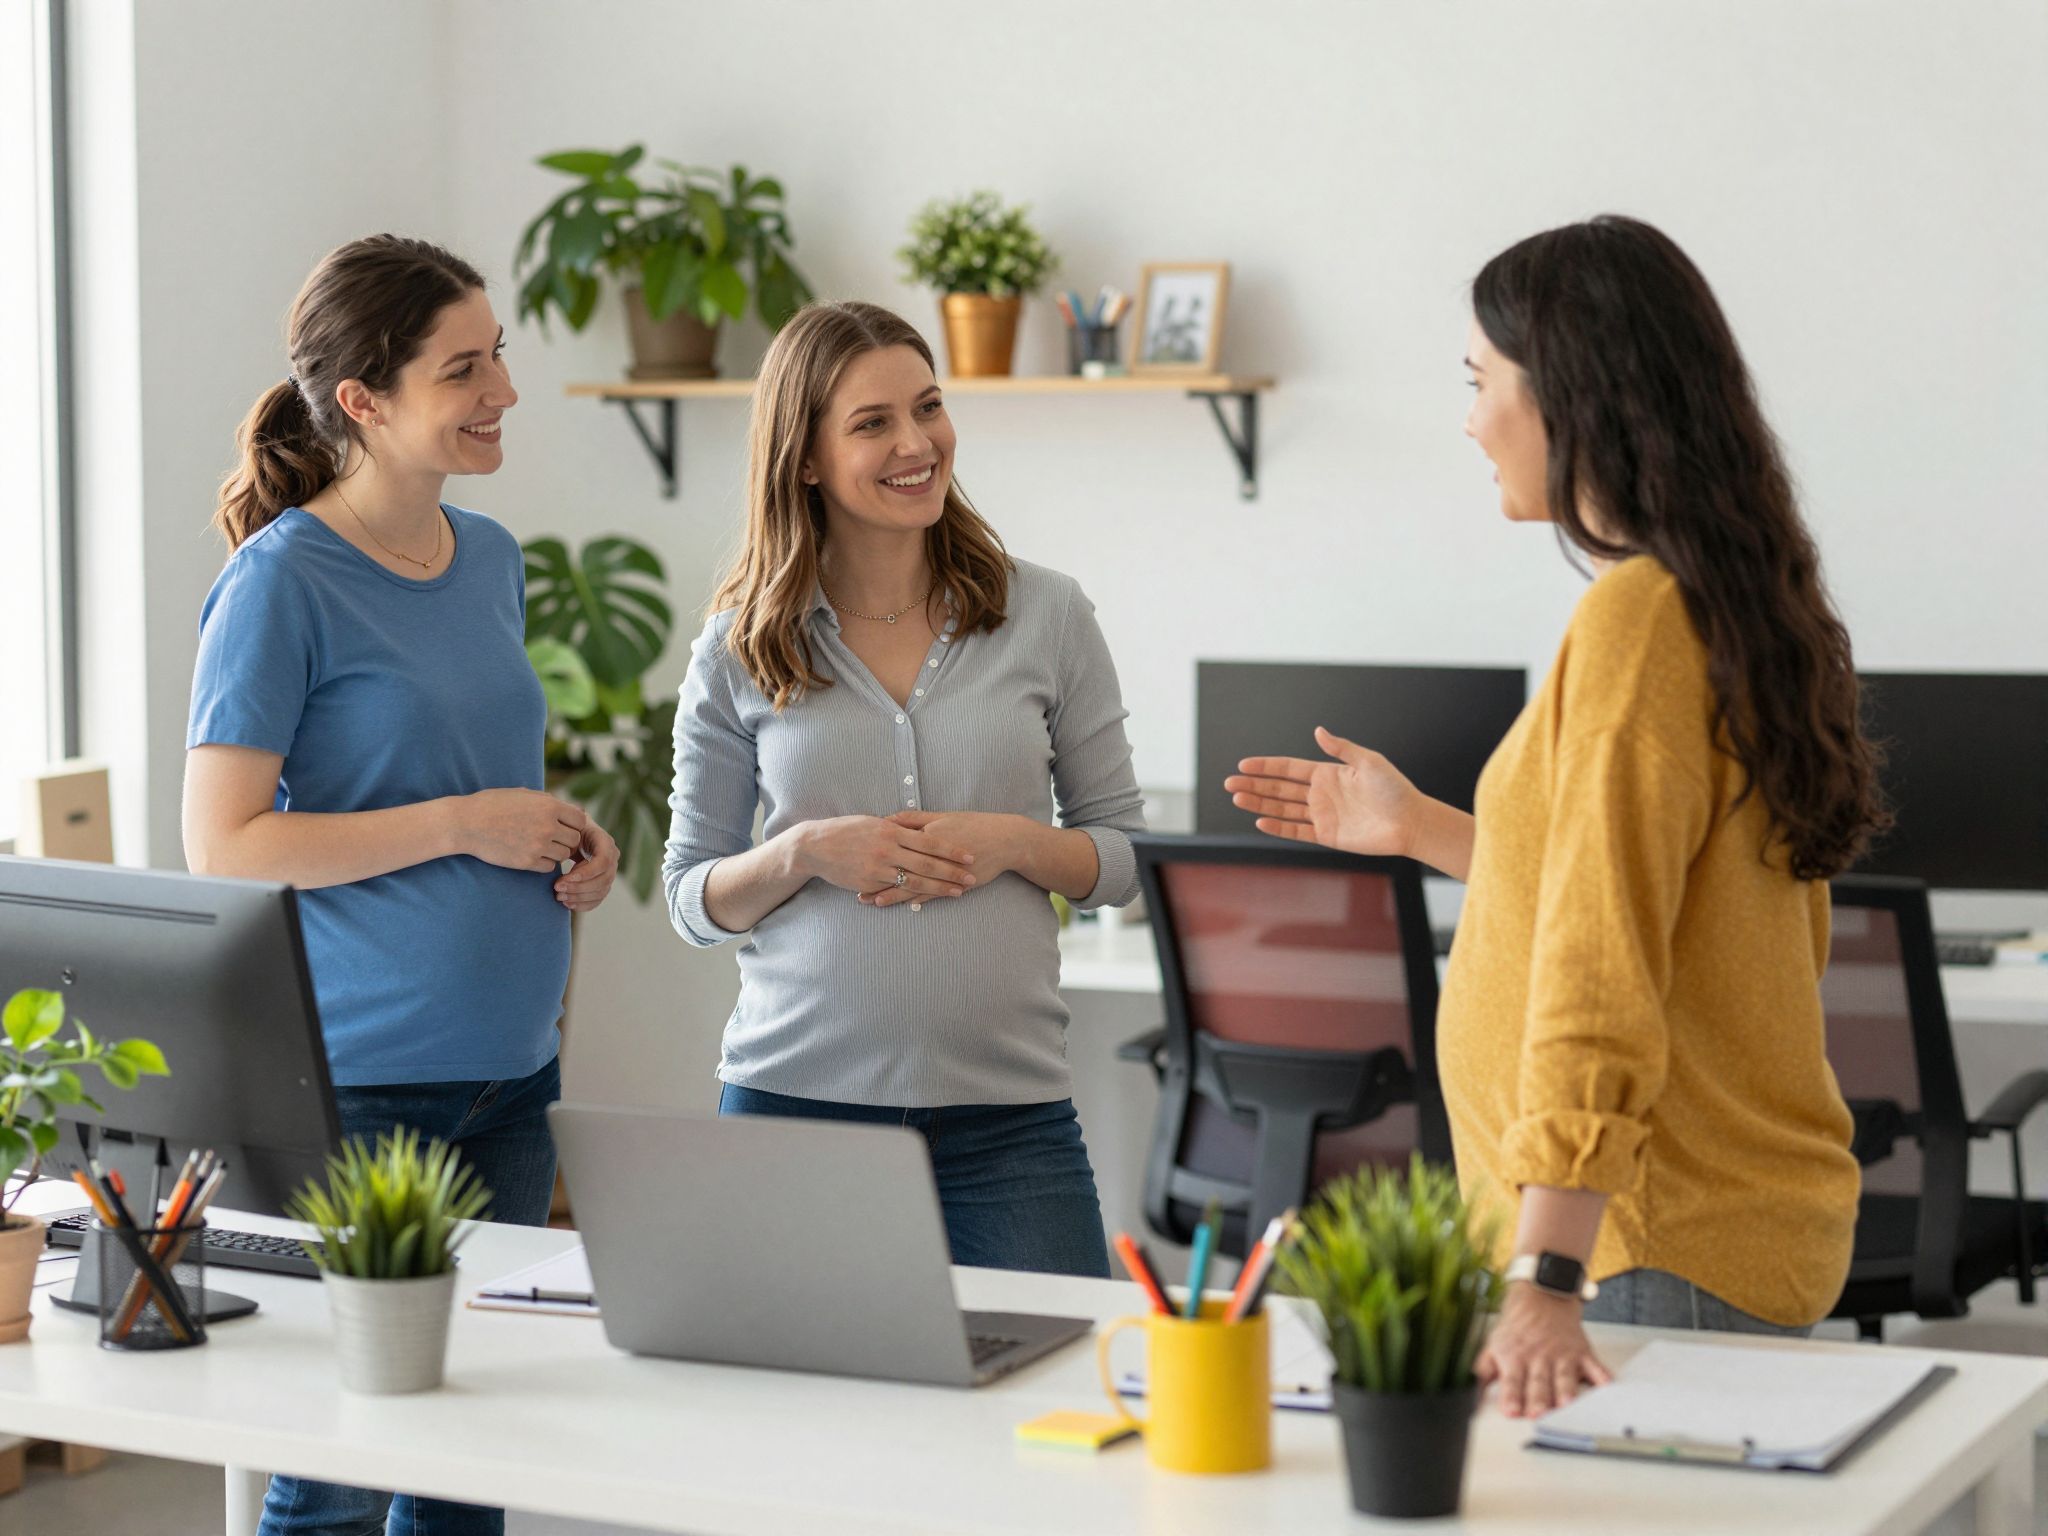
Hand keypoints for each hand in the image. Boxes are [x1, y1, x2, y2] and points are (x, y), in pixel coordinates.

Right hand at [456, 789, 588, 873]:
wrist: (466, 823)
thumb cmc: (493, 805)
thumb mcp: (523, 794)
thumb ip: (548, 801)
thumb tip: (573, 809)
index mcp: (549, 806)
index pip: (580, 820)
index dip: (573, 823)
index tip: (562, 825)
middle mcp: (547, 826)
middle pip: (574, 839)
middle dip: (566, 839)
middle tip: (552, 838)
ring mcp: (538, 845)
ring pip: (564, 855)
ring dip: (556, 852)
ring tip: (540, 846)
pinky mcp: (526, 862)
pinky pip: (549, 867)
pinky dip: (544, 863)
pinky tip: (532, 855)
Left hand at [554, 817, 618, 911]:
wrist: (571, 835)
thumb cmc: (567, 828)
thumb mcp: (569, 824)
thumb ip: (570, 825)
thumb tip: (575, 818)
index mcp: (605, 842)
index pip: (603, 862)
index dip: (586, 873)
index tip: (564, 878)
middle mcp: (612, 859)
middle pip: (603, 880)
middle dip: (579, 887)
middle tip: (557, 889)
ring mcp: (609, 873)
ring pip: (601, 892)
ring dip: (579, 897)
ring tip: (559, 896)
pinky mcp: (602, 885)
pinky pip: (597, 900)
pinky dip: (583, 905)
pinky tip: (567, 904)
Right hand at [791, 814, 976, 904]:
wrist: (816, 845)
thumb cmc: (846, 830)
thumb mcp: (874, 822)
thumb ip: (896, 827)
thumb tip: (918, 828)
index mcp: (892, 829)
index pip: (930, 840)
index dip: (952, 850)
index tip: (969, 856)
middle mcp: (888, 848)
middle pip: (928, 862)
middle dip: (953, 871)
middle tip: (972, 877)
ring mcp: (879, 867)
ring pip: (916, 880)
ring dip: (939, 887)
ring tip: (958, 892)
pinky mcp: (869, 882)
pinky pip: (895, 891)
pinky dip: (914, 897)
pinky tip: (928, 901)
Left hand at [867, 811, 1023, 908]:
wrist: (1006, 840)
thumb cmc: (974, 826)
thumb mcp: (944, 817)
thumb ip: (915, 819)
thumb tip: (888, 819)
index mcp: (927, 832)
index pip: (894, 841)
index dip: (874, 850)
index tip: (855, 856)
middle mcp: (932, 851)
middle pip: (897, 865)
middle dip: (875, 876)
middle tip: (853, 885)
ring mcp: (944, 869)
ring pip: (910, 883)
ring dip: (889, 893)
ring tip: (869, 900)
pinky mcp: (954, 883)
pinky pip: (930, 894)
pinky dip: (912, 900)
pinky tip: (899, 906)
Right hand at [1224, 726, 1422, 855]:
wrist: (1410, 821)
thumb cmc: (1395, 789)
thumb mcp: (1369, 761)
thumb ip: (1341, 748)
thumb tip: (1317, 731)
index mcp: (1327, 773)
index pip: (1288, 768)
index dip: (1266, 766)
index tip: (1243, 764)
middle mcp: (1320, 794)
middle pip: (1279, 789)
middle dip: (1253, 785)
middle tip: (1228, 783)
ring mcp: (1322, 815)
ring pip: (1282, 809)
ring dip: (1259, 805)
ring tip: (1236, 799)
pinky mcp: (1327, 836)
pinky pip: (1297, 831)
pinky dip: (1278, 828)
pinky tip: (1260, 822)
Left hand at [1475, 1284, 1611, 1418]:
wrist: (1542, 1295)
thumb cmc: (1516, 1327)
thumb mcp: (1493, 1347)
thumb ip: (1482, 1374)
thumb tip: (1468, 1398)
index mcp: (1515, 1358)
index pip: (1512, 1381)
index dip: (1511, 1396)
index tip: (1511, 1411)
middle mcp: (1538, 1358)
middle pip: (1538, 1383)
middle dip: (1538, 1400)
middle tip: (1538, 1414)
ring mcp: (1562, 1355)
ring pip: (1564, 1376)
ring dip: (1566, 1390)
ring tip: (1567, 1404)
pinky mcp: (1581, 1352)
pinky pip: (1594, 1365)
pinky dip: (1602, 1376)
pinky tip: (1606, 1386)